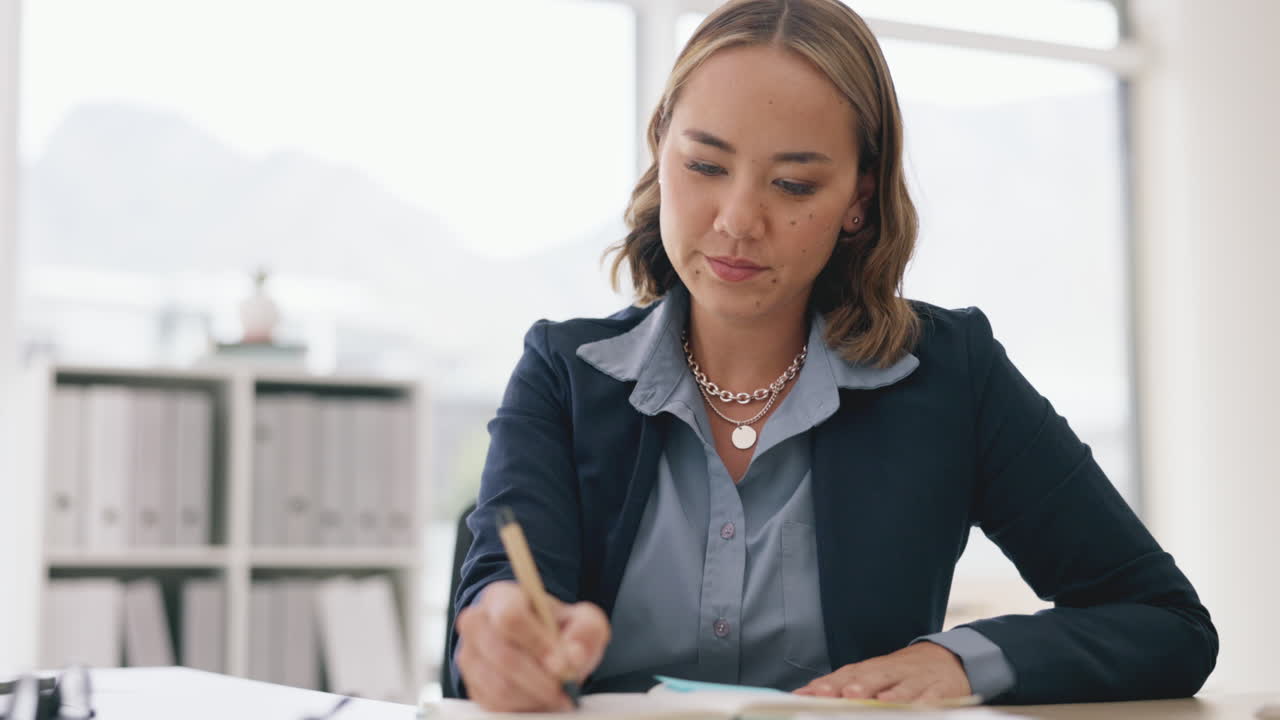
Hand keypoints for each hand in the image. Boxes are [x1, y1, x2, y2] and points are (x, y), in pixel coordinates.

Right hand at [455, 581, 610, 711]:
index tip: (562, 661)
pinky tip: (541, 699)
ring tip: (558, 694)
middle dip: (540, 678)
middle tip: (566, 686)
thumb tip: (573, 654)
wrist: (538, 645)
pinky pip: (495, 705)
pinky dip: (524, 707)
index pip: (509, 616)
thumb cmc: (556, 628)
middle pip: (502, 656)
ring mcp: (469, 656)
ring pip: (499, 686)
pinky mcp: (472, 686)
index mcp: (500, 596)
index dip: (537, 642)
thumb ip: (586, 629)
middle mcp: (476, 623)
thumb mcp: (581, 619)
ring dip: (535, 696)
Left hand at [794, 641, 970, 703]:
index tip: (810, 694)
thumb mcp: (869, 676)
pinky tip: (917, 707)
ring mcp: (915, 680)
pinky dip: (924, 702)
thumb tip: (801, 694)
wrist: (945, 660)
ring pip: (902, 686)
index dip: (829, 684)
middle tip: (845, 694)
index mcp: (870, 669)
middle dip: (858, 685)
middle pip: (872, 676)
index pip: (845, 675)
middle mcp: (890, 672)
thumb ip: (838, 685)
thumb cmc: (898, 674)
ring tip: (877, 700)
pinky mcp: (939, 690)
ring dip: (890, 694)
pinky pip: (932, 697)